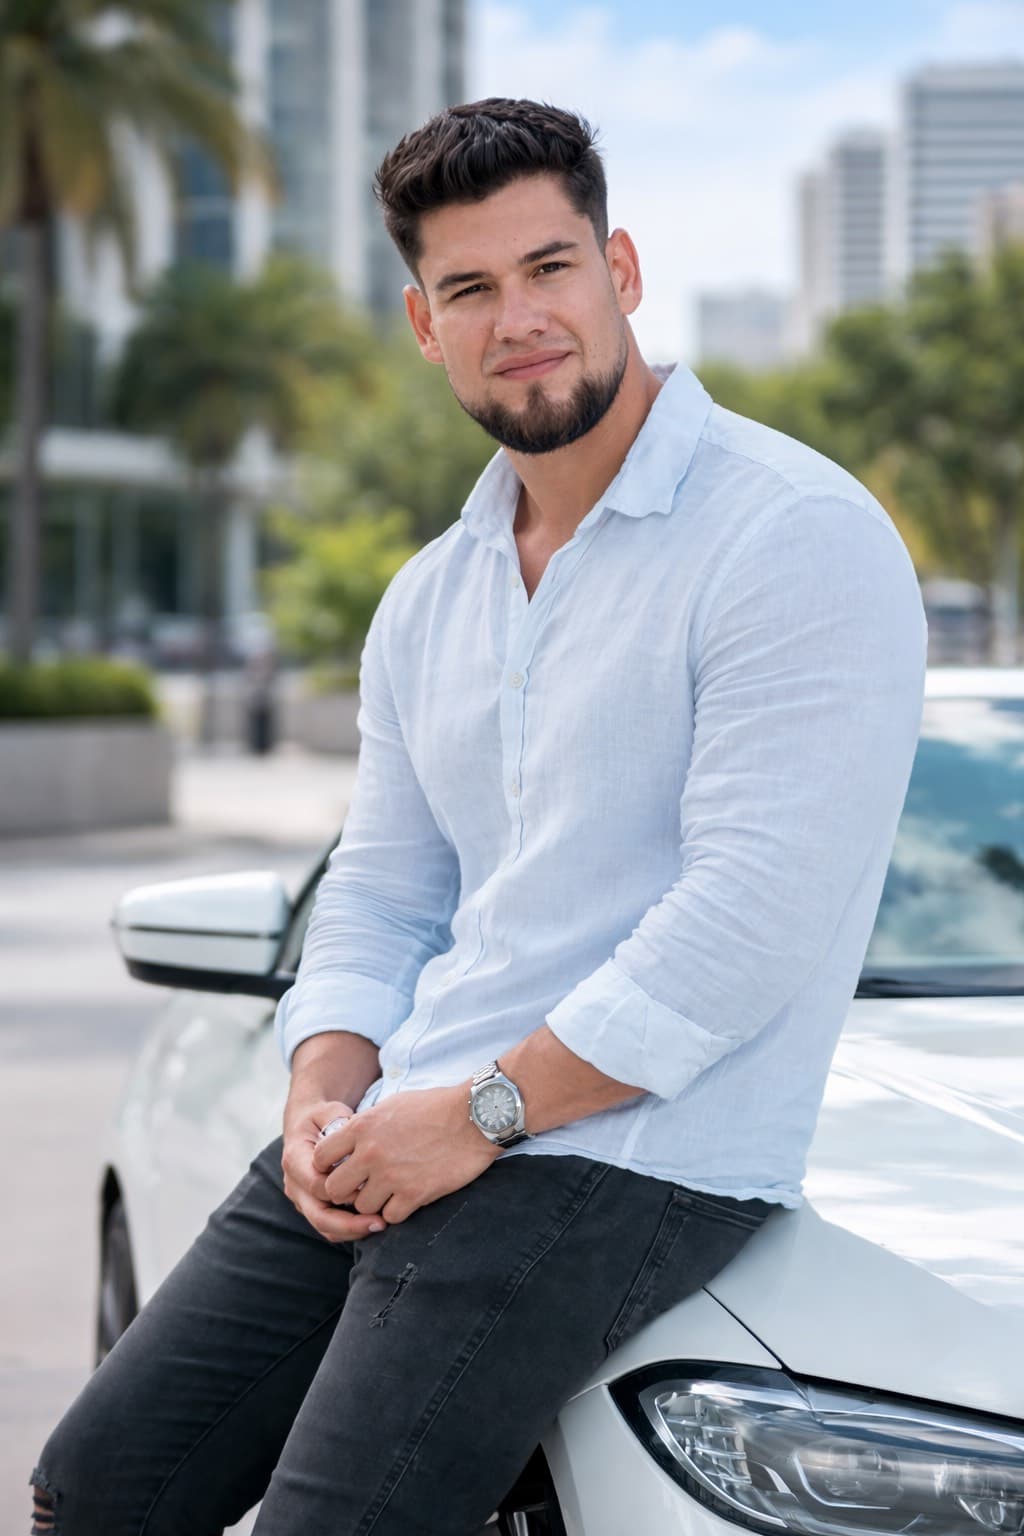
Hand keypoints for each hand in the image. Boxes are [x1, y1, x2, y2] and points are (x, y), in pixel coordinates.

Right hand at [281, 1096, 387, 1243]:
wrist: (307, 1125)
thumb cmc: (321, 1117)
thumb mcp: (328, 1110)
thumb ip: (337, 1119)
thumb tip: (353, 1132)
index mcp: (294, 1160)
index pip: (316, 1185)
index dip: (343, 1191)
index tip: (371, 1189)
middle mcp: (294, 1184)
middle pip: (318, 1215)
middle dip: (349, 1224)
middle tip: (380, 1223)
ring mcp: (302, 1198)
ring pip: (324, 1226)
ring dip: (352, 1231)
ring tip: (381, 1225)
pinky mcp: (313, 1206)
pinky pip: (329, 1226)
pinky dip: (350, 1229)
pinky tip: (373, 1224)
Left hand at [311, 1083, 499, 1225]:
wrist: (473, 1117)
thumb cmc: (436, 1106)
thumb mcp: (392, 1105)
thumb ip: (366, 1125)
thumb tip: (350, 1140)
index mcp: (362, 1127)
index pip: (321, 1157)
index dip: (326, 1167)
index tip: (340, 1170)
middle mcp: (371, 1153)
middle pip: (335, 1189)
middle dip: (346, 1191)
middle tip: (362, 1188)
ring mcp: (391, 1176)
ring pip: (362, 1207)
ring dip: (373, 1203)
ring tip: (389, 1192)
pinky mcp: (414, 1194)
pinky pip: (390, 1216)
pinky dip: (397, 1211)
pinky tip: (408, 1198)